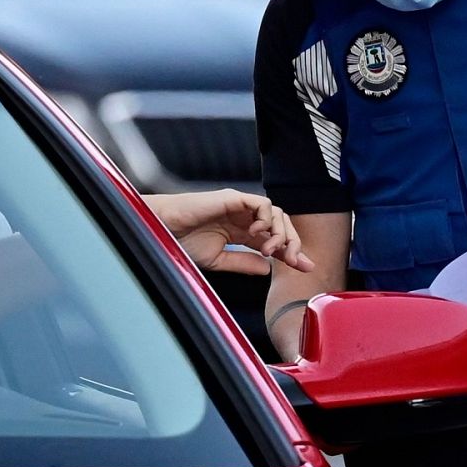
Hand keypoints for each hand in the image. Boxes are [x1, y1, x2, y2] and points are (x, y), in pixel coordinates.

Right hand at [144, 190, 314, 276]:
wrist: (161, 230)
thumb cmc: (180, 241)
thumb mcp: (218, 259)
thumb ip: (243, 262)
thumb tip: (268, 268)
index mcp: (240, 232)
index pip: (274, 240)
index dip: (292, 253)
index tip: (305, 267)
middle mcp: (243, 217)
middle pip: (282, 225)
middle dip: (293, 243)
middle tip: (293, 260)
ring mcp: (239, 206)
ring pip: (276, 213)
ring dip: (280, 233)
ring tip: (269, 249)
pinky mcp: (233, 198)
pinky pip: (262, 203)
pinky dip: (267, 219)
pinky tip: (257, 234)